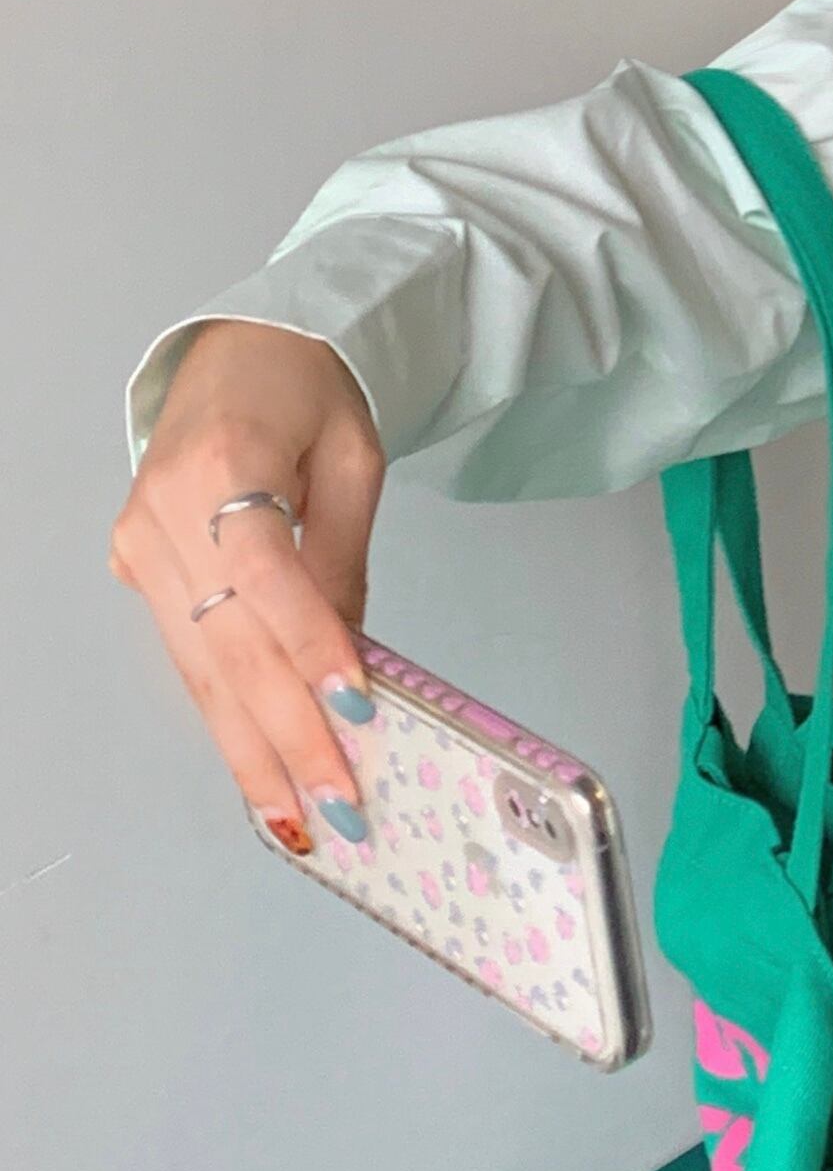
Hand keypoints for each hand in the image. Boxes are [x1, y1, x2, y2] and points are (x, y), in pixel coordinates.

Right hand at [109, 320, 388, 847]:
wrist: (241, 352)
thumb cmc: (308, 393)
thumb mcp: (353, 458)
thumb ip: (342, 555)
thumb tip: (349, 658)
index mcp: (220, 463)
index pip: (268, 578)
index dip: (312, 649)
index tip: (355, 712)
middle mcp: (161, 513)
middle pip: (227, 642)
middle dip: (286, 732)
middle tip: (336, 803)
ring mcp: (140, 546)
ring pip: (199, 668)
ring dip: (252, 750)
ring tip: (297, 818)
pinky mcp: (139, 570)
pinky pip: (188, 657)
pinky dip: (227, 718)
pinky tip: (258, 771)